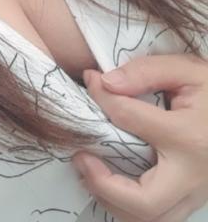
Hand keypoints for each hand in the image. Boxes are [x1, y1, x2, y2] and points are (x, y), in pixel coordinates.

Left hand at [73, 55, 207, 221]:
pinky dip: (128, 206)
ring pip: (150, 219)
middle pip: (144, 202)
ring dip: (113, 201)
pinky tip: (113, 181)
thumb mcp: (187, 70)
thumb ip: (146, 72)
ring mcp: (195, 193)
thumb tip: (105, 82)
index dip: (101, 97)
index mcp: (188, 136)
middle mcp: (192, 174)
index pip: (129, 118)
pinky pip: (159, 216)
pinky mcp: (193, 199)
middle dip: (103, 184)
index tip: (90, 82)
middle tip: (82, 156)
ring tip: (92, 171)